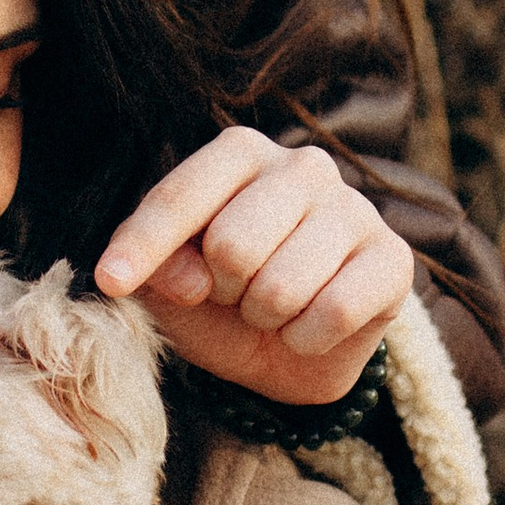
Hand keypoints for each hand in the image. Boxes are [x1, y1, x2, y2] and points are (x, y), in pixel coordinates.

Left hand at [97, 130, 411, 406]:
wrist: (291, 351)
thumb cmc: (222, 302)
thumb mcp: (171, 288)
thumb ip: (158, 272)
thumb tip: (186, 280)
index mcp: (240, 153)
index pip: (182, 194)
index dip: (143, 244)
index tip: (111, 281)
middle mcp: (303, 166)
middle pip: (233, 245)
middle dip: (223, 292)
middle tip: (235, 295)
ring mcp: (355, 209)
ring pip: (282, 287)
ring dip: (265, 319)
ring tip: (272, 309)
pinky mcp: (393, 260)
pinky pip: (332, 313)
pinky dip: (306, 339)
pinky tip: (309, 328)